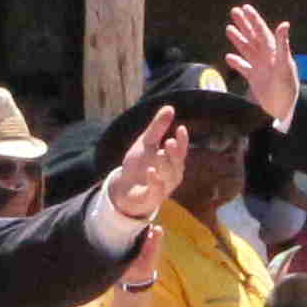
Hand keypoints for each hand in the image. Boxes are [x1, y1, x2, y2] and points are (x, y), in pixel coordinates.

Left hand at [102, 111, 191, 225]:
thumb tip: (170, 107)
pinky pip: (157, 192)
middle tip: (169, 141)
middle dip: (174, 153)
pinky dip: (155, 182)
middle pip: (177, 163)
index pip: (181, 150)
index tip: (181, 128)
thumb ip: (158, 127)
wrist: (124, 188)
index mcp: (173, 160)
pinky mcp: (151, 199)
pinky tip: (151, 171)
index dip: (182, 141)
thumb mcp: (146, 143)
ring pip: (169, 177)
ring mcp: (163, 188)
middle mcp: (172, 174)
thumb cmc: (139, 164)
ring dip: (165, 166)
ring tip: (159, 153)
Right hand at [218, 6, 305, 128]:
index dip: (254, 19)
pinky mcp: (255, 80)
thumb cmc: (287, 87)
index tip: (245, 7)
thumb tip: (284, 24)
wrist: (283, 110)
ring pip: (247, 50)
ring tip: (228, 28)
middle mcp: (267, 57)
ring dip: (238, 39)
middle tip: (234, 11)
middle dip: (244, 24)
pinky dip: (236, 62)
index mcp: (274, 52)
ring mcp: (260, 68)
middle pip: (253, 37)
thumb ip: (283, 44)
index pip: (262, 32)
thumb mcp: (284, 65)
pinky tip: (229, 57)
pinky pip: (244, 68)